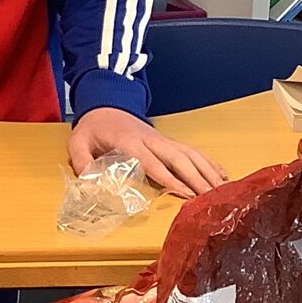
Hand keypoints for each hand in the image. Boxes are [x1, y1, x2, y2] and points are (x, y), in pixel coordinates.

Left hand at [68, 107, 227, 199]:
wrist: (105, 104)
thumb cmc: (93, 128)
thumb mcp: (78, 142)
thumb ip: (82, 160)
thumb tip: (90, 181)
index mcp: (130, 142)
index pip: (153, 163)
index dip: (170, 179)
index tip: (187, 194)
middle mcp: (151, 140)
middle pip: (179, 159)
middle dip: (197, 178)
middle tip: (212, 197)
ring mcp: (163, 140)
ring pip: (190, 154)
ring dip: (208, 171)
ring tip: (223, 190)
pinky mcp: (168, 141)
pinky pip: (192, 151)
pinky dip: (209, 163)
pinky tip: (222, 175)